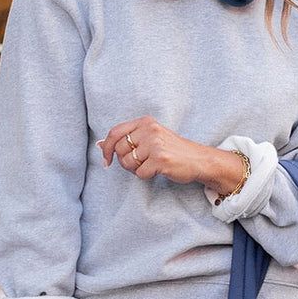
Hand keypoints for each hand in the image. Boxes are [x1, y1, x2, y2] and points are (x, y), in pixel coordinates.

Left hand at [99, 116, 243, 194]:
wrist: (198, 159)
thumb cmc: (172, 150)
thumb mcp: (150, 137)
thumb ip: (127, 138)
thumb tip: (100, 145)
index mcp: (146, 122)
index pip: (115, 133)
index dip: (106, 148)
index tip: (106, 160)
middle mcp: (150, 131)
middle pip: (119, 150)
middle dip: (124, 161)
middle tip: (138, 163)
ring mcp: (155, 145)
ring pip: (128, 163)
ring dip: (135, 169)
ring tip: (149, 166)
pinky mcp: (160, 160)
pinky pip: (140, 173)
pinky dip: (146, 176)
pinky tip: (157, 171)